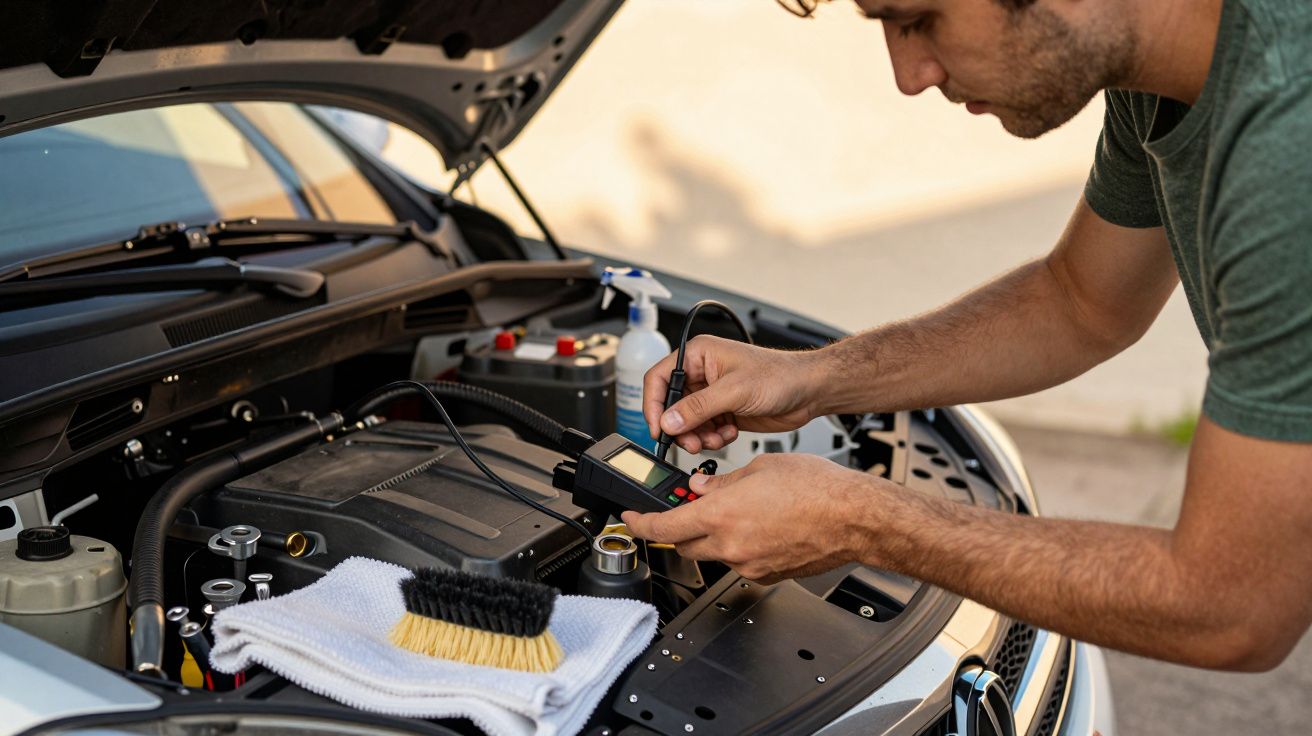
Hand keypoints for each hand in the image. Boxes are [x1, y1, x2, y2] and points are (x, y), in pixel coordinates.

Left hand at [621, 453, 884, 584]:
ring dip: (711, 537)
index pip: (663, 527)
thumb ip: (722, 483)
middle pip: (683, 545)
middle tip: (683, 511)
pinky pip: (740, 562)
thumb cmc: (817, 488)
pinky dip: (738, 547)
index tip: (630, 519)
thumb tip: (702, 488)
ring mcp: (749, 564)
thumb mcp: (759, 468)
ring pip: (713, 554)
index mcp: (721, 514)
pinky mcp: (767, 575)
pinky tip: (758, 527)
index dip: (639, 524)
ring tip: (735, 512)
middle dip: (677, 530)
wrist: (854, 517)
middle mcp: (730, 545)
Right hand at [643, 335, 824, 453]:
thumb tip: (669, 421)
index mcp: (698, 355)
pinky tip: (730, 433)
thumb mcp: (734, 391)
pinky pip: (704, 430)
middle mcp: (702, 373)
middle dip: (680, 427)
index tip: (658, 428)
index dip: (654, 404)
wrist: (808, 391)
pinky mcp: (723, 411)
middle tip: (691, 442)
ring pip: (687, 422)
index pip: (660, 378)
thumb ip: (698, 407)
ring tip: (716, 438)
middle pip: (672, 405)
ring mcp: (713, 394)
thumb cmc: (780, 375)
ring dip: (698, 435)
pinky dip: (713, 437)